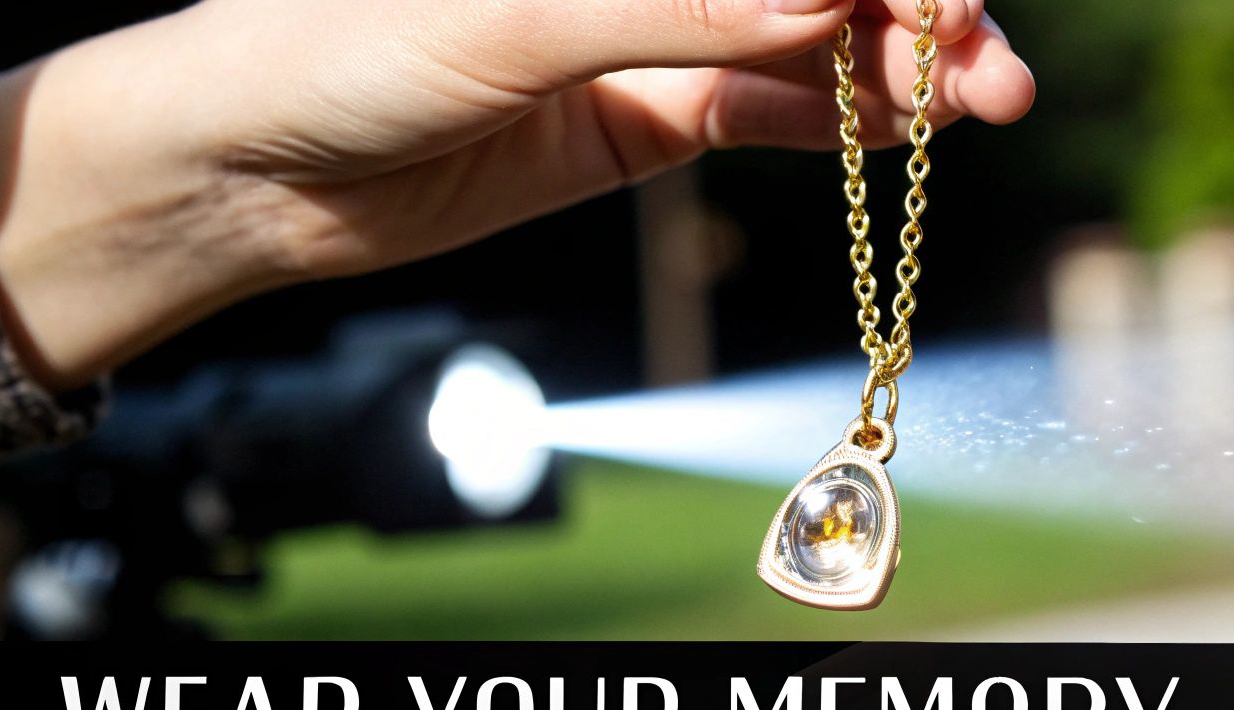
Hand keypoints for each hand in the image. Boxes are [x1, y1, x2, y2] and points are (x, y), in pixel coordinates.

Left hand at [0, 0, 1033, 388]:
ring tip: (979, 103)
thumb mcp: (511, 17)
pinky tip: (902, 124)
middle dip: (909, 6)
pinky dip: (829, 117)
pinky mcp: (636, 119)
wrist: (244, 170)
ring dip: (892, 70)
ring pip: (803, 39)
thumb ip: (678, 6)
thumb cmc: (336, 49)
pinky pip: (755, 108)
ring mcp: (644, 33)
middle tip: (989, 68)